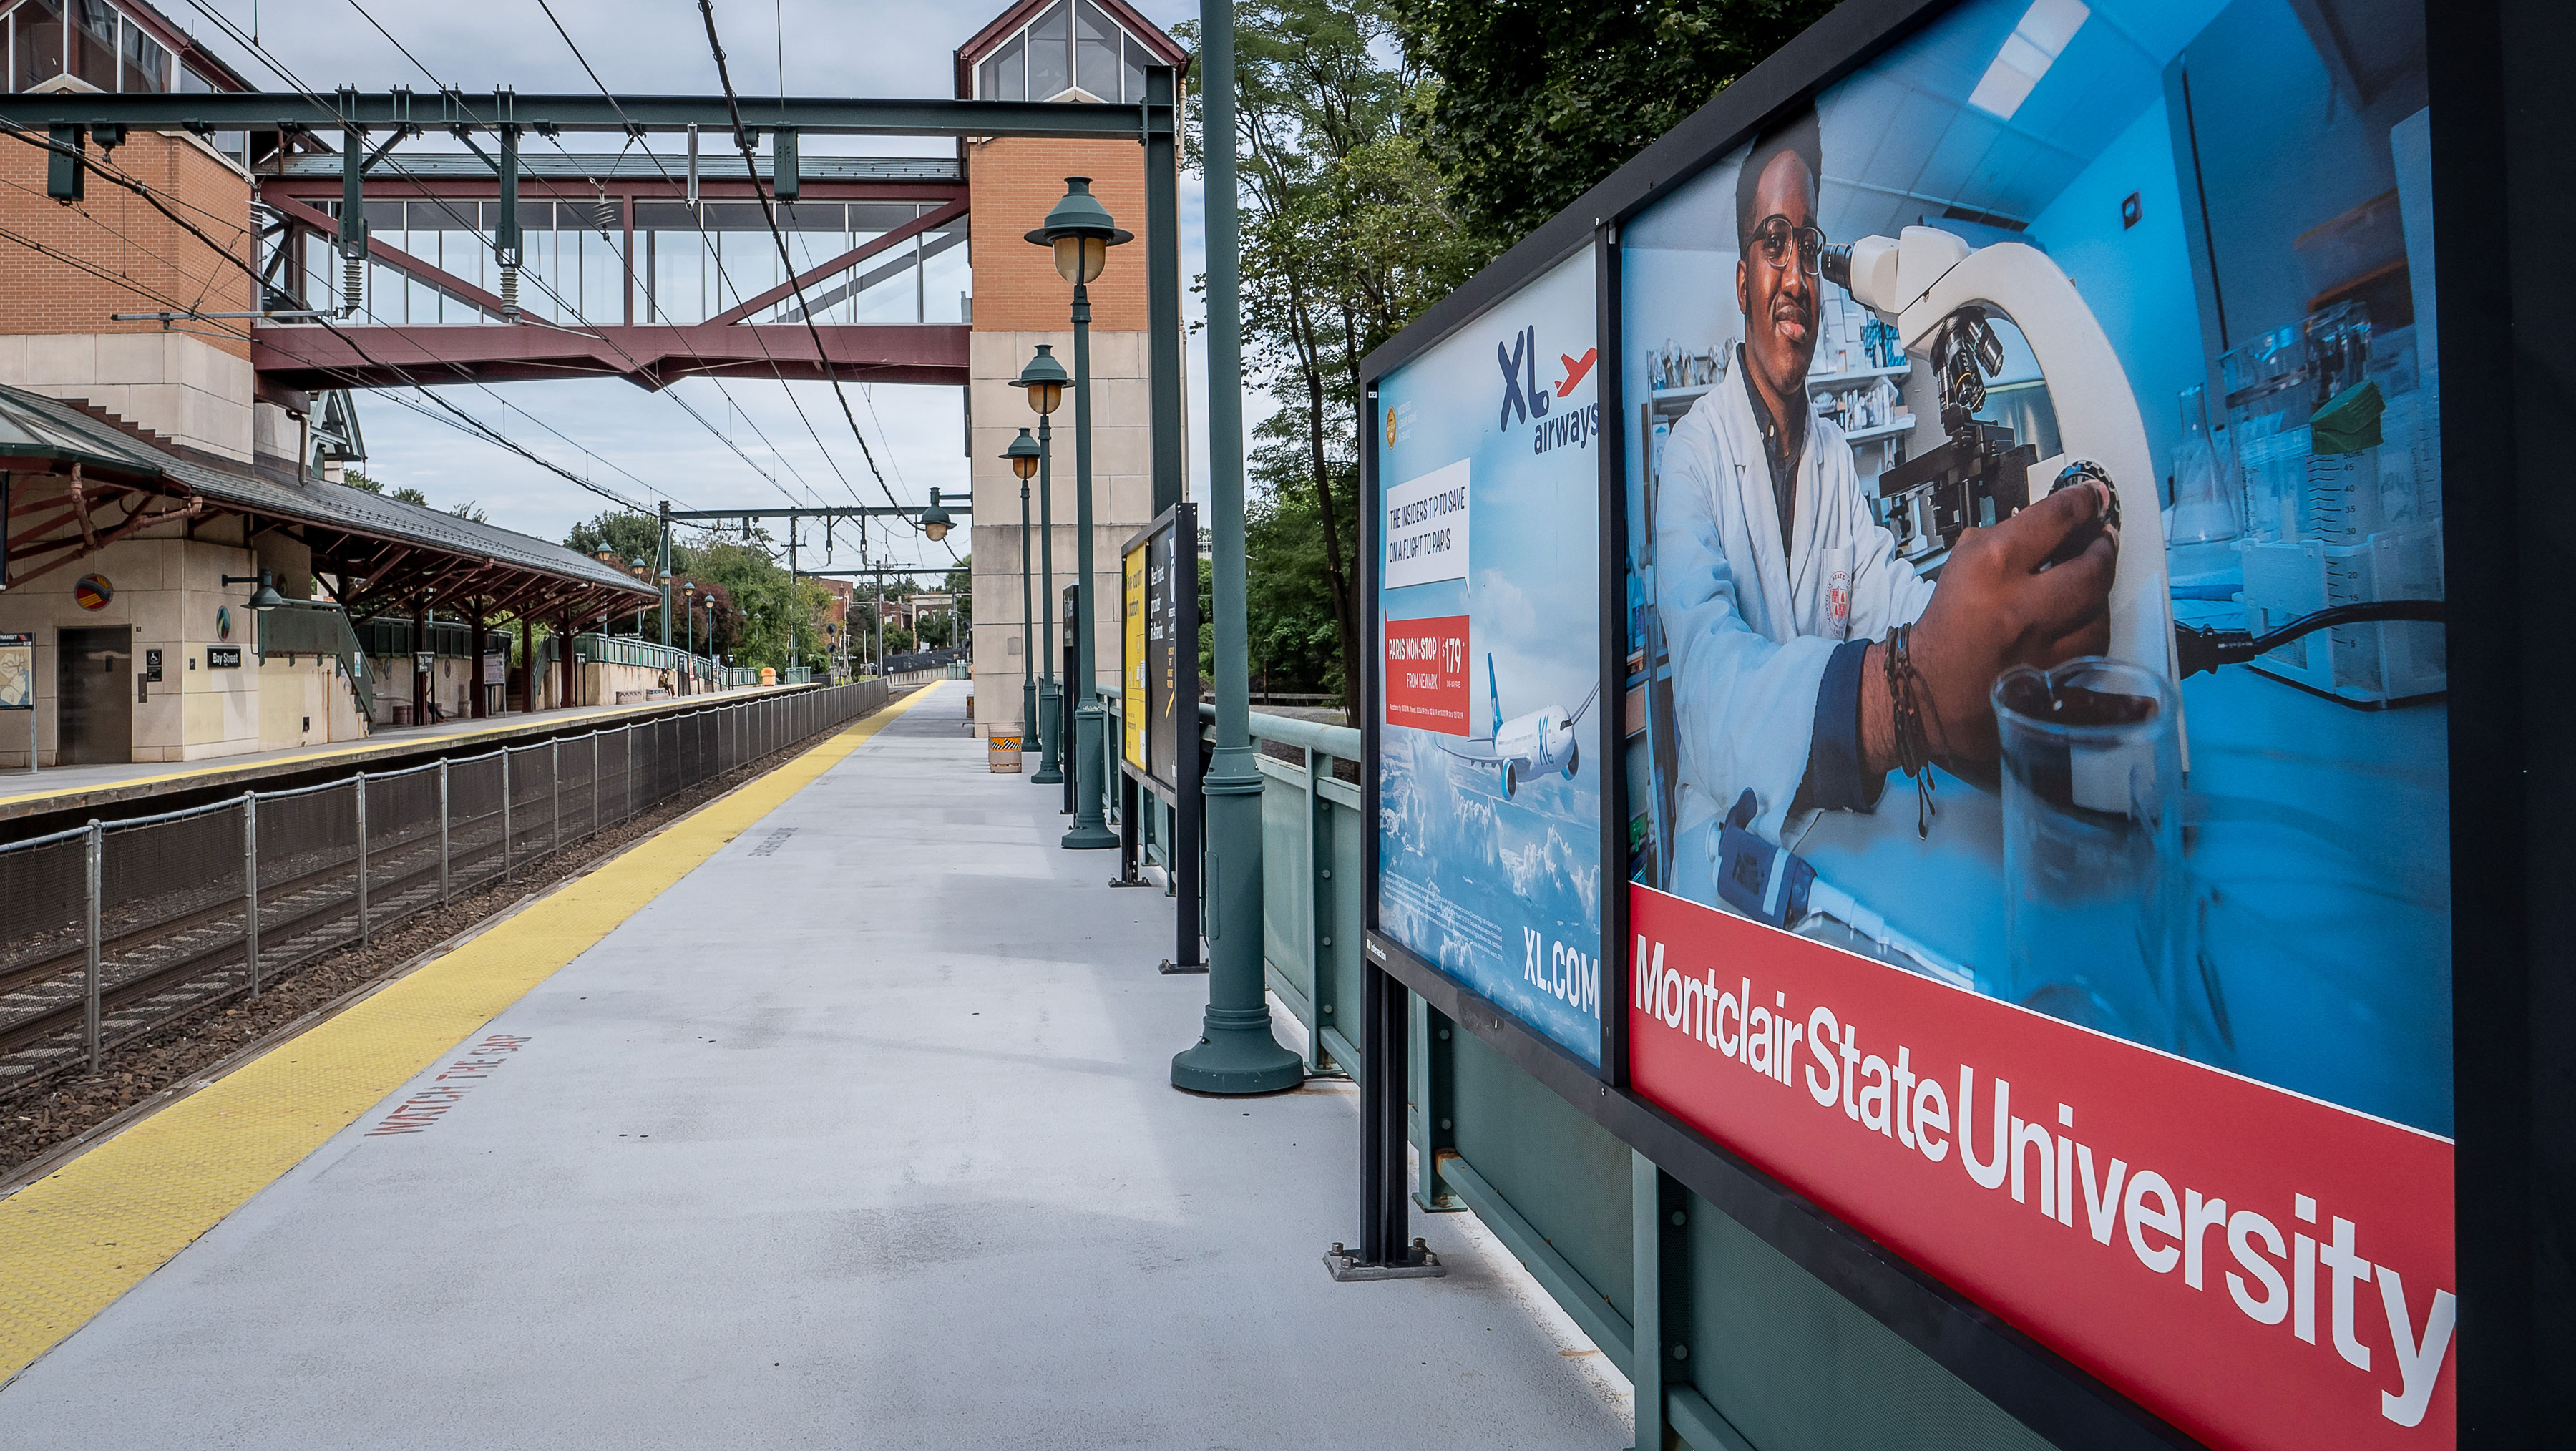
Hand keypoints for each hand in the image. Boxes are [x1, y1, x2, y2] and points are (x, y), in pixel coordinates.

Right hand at [1861, 481, 2115, 771]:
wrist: (1922, 691)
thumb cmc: (1944, 626)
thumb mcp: (1960, 566)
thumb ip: (2002, 539)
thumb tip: (2048, 525)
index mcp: (1993, 567)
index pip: (2055, 518)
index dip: (2084, 502)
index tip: (2096, 498)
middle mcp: (2023, 607)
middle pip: (2092, 569)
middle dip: (2103, 550)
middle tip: (2103, 545)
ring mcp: (2041, 652)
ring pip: (2099, 621)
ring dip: (2099, 605)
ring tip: (2092, 598)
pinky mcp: (2049, 692)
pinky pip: (2099, 695)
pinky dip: (2123, 699)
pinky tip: (2144, 700)